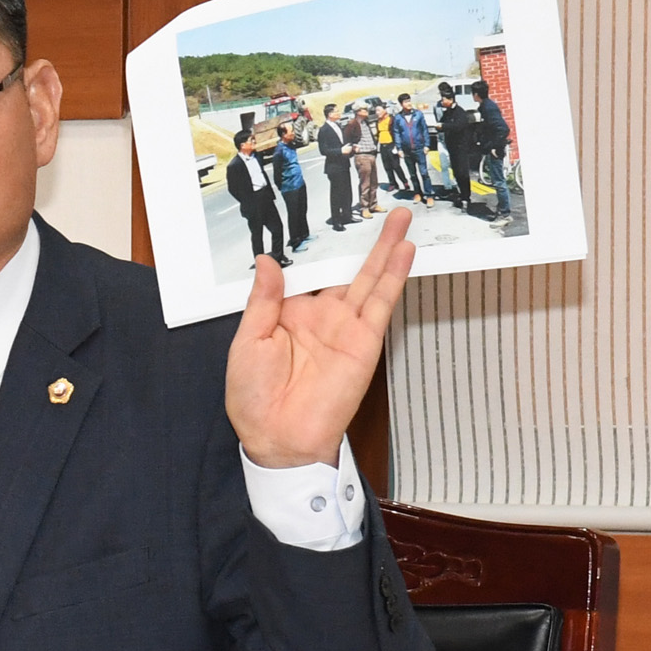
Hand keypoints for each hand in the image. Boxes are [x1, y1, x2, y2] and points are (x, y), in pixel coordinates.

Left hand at [224, 206, 414, 469]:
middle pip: (347, 270)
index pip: (308, 272)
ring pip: (370, 280)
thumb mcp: (247, 340)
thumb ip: (263, 299)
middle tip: (382, 211)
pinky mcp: (364, 343)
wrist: (277, 439)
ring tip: (401, 219)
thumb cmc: (253, 398)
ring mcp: (345, 328)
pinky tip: (403, 253)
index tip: (324, 215)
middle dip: (365, 242)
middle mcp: (321, 317)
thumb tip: (268, 260)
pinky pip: (381, 305)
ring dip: (386, 250)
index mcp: (288, 314)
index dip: (317, 247)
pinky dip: (393, 278)